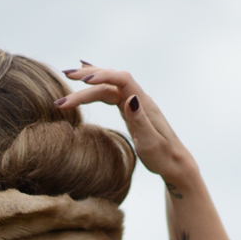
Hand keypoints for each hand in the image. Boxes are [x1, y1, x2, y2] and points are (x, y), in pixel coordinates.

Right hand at [57, 65, 195, 190]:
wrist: (175, 163)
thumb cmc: (163, 157)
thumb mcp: (150, 143)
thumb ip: (140, 121)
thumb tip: (130, 99)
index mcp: (143, 104)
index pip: (121, 80)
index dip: (103, 76)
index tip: (84, 80)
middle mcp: (138, 98)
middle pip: (110, 80)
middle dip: (87, 77)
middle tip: (65, 76)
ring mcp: (134, 103)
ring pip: (108, 85)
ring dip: (88, 80)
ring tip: (67, 75)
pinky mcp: (130, 110)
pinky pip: (111, 91)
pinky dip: (97, 83)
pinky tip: (87, 78)